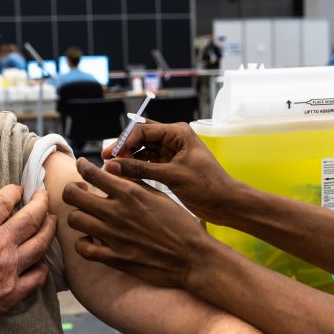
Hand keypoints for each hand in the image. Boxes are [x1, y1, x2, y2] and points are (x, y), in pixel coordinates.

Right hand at [0, 185, 55, 333]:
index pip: (5, 200)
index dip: (14, 191)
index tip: (18, 189)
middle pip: (32, 216)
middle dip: (41, 202)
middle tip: (44, 196)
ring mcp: (9, 269)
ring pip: (42, 243)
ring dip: (49, 228)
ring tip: (51, 221)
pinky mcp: (13, 293)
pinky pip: (38, 275)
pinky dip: (42, 265)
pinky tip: (41, 261)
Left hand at [62, 157, 213, 289]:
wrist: (192, 258)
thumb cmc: (180, 225)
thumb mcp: (160, 196)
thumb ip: (135, 185)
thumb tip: (115, 174)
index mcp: (130, 193)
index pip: (92, 173)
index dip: (82, 167)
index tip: (81, 166)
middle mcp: (117, 212)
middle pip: (73, 195)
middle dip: (72, 190)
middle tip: (78, 191)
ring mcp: (114, 236)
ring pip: (75, 220)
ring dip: (78, 215)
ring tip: (85, 215)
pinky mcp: (114, 258)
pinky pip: (83, 248)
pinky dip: (83, 243)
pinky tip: (91, 239)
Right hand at [101, 121, 241, 226]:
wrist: (226, 203)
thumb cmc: (207, 185)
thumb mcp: (172, 176)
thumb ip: (141, 170)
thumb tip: (113, 166)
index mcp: (178, 132)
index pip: (142, 130)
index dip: (124, 142)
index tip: (110, 156)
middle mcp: (174, 139)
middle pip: (140, 138)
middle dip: (124, 149)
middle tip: (107, 162)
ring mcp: (171, 153)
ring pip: (142, 151)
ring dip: (128, 160)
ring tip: (114, 172)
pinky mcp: (170, 167)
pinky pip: (147, 164)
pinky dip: (136, 169)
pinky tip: (125, 177)